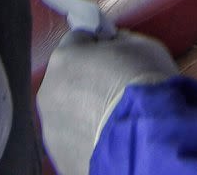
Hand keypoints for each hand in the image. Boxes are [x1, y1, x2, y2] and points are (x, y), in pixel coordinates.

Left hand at [36, 29, 177, 174]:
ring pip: (67, 111)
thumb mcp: (142, 46)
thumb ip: (119, 40)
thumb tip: (112, 41)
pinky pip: (73, 139)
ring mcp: (51, 127)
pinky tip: (109, 138)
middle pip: (67, 77)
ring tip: (113, 119)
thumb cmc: (145, 87)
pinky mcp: (59, 156)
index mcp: (64, 58)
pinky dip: (86, 138)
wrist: (148, 141)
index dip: (98, 45)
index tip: (115, 55)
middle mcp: (49, 91)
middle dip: (87, 80)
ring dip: (84, 111)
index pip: (78, 40)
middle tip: (116, 90)